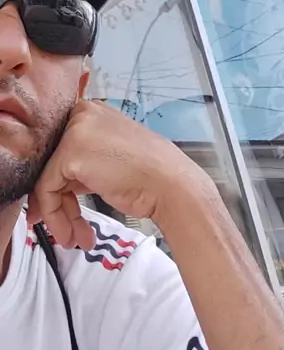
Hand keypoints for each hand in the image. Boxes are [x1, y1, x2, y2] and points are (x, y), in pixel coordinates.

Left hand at [27, 100, 205, 249]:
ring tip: (73, 238)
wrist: (170, 184)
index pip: (61, 148)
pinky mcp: (69, 153)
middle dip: (59, 203)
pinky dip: (55, 215)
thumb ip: (86, 163)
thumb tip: (63, 184)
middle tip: (66, 229)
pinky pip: (47, 189)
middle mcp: (81, 114)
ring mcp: (74, 132)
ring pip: (49, 179)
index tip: (64, 208)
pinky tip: (72, 233)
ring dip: (60, 216)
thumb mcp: (113, 157)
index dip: (61, 183)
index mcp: (93, 111)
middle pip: (53, 164)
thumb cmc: (151, 175)